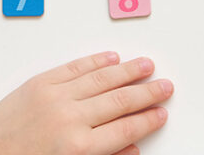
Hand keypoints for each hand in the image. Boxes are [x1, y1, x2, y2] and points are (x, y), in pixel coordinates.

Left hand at [0, 52, 172, 154]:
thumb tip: (132, 149)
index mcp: (79, 148)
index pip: (126, 129)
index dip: (148, 120)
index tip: (161, 113)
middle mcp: (71, 119)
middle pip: (120, 101)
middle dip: (147, 93)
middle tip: (164, 86)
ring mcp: (55, 97)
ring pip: (102, 78)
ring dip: (128, 71)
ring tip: (146, 65)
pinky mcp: (39, 83)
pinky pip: (74, 67)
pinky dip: (95, 61)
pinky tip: (110, 58)